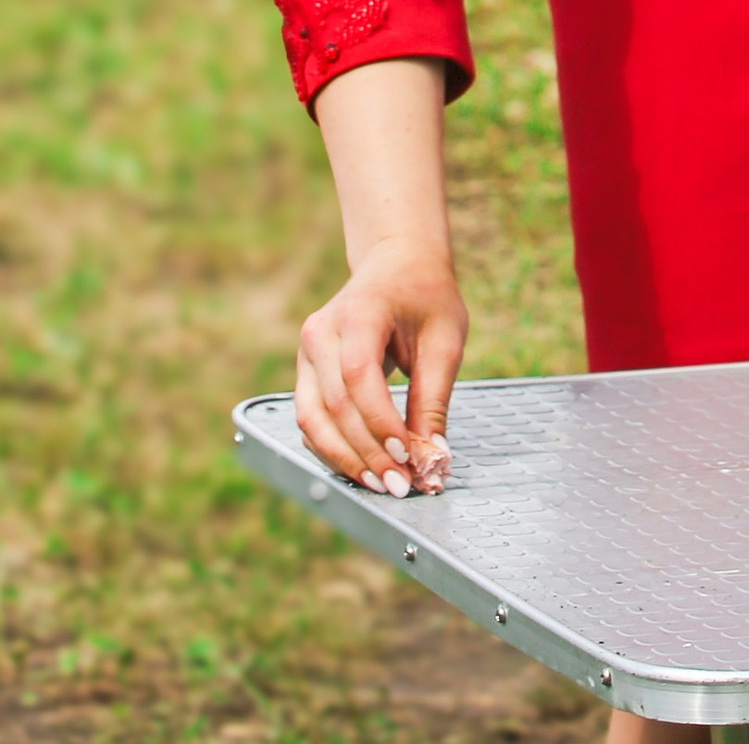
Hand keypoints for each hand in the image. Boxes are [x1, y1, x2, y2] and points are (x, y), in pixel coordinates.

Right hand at [294, 232, 465, 496]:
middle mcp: (322, 331)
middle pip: (334, 405)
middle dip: (366, 453)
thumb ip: (434, 398)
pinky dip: (332, 448)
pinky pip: (310, 418)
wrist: (397, 262)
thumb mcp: (444, 339)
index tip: (407, 457)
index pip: (359, 377)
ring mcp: (307, 351)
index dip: (380, 423)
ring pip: (312, 418)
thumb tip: (433, 459)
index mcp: (360, 312)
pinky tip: (362, 467)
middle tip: (399, 486)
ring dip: (345, 459)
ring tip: (381, 485)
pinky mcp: (305, 370)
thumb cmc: (426, 296)